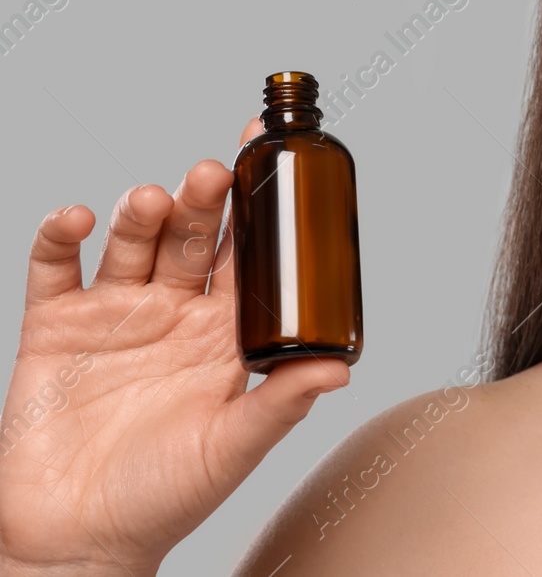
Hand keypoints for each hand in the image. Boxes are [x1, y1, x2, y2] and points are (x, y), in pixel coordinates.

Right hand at [0, 118, 350, 574]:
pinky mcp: (53, 328)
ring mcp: (113, 315)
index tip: (269, 149)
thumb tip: (342, 368)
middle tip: (214, 173)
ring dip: (141, 215)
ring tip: (153, 201)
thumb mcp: (233, 448)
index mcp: (222, 331)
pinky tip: (75, 219)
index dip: (258, 204)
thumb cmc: (163, 498)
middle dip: (202, 200)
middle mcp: (172, 312)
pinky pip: (55, 268)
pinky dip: (60, 237)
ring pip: (131, 242)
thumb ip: (281, 404)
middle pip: (191, 236)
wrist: (76, 540)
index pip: (248, 252)